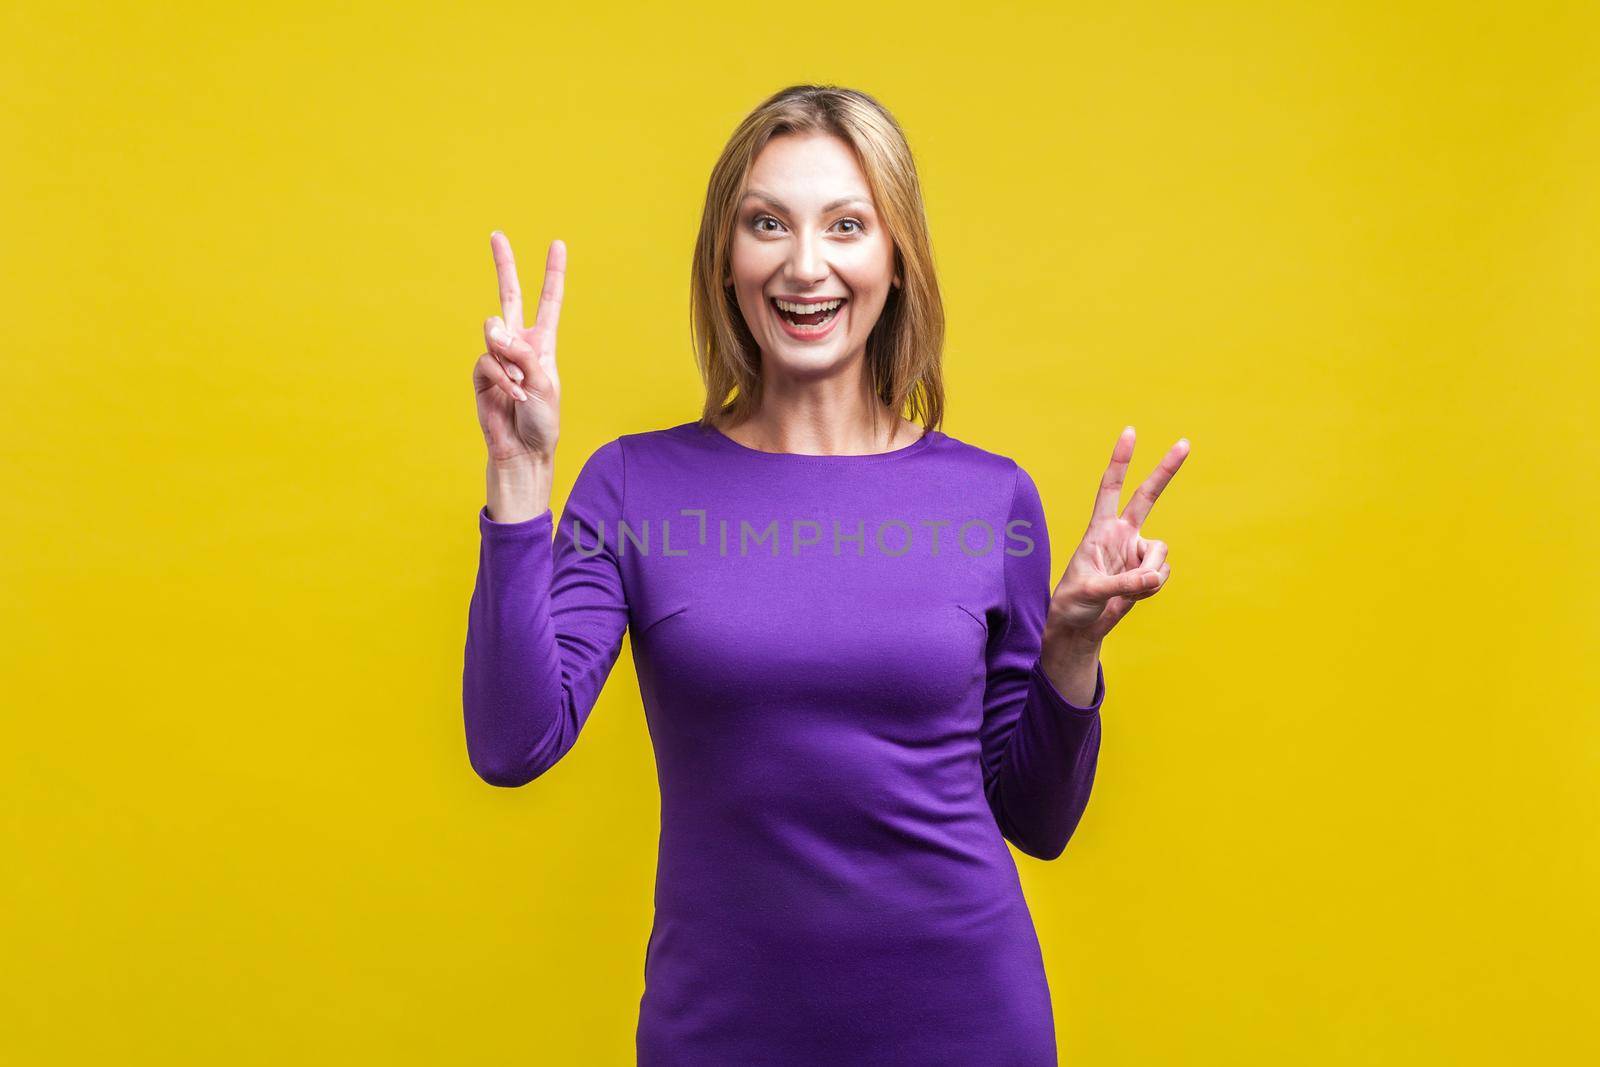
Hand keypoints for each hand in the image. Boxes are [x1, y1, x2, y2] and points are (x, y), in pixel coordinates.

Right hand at [473, 231, 564, 464]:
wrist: (523, 450)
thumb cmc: (541, 420)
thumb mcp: (544, 383)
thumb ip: (521, 353)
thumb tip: (491, 329)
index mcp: (542, 343)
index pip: (548, 301)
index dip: (553, 273)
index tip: (558, 244)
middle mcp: (518, 344)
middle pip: (509, 296)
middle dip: (504, 265)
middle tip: (496, 234)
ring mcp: (497, 357)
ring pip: (494, 335)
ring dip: (508, 360)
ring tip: (519, 385)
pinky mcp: (481, 374)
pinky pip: (486, 363)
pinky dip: (500, 379)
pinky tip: (511, 395)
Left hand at [1045, 426, 1189, 645]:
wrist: (1080, 626)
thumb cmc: (1073, 604)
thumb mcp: (1091, 592)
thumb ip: (1123, 584)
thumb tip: (1153, 578)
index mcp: (1099, 529)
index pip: (1110, 488)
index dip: (1121, 460)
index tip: (1130, 432)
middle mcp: (1121, 534)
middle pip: (1147, 496)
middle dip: (1166, 470)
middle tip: (1185, 442)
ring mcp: (1136, 552)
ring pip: (1162, 553)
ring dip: (1150, 574)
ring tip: (1126, 590)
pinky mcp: (1147, 571)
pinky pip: (1162, 574)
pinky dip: (1152, 588)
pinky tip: (1133, 595)